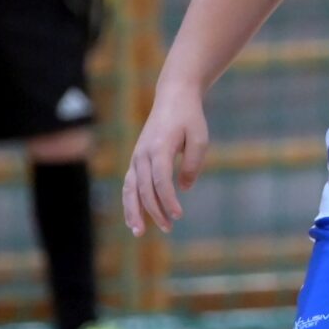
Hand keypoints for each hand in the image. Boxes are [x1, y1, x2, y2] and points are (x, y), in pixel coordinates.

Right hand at [123, 84, 208, 234]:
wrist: (173, 97)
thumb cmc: (189, 118)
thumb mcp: (199, 138)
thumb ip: (193, 164)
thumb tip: (184, 187)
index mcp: (159, 147)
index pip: (160, 180)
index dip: (168, 200)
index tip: (179, 215)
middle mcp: (143, 153)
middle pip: (144, 188)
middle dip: (154, 211)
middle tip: (169, 228)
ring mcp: (137, 156)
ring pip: (130, 188)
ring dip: (134, 211)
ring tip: (139, 232)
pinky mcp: (137, 159)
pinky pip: (130, 184)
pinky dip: (130, 201)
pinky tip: (135, 218)